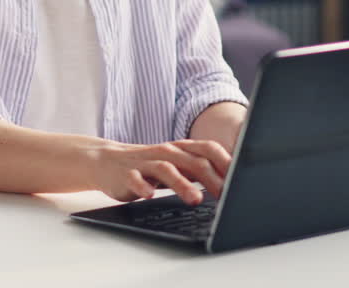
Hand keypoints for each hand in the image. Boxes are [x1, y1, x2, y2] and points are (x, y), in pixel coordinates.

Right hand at [87, 139, 231, 204]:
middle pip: (192, 161)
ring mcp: (145, 162)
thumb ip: (199, 171)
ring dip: (182, 184)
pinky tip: (149, 196)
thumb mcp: (176, 166)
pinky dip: (142, 186)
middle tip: (226, 195)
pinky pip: (135, 179)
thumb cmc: (148, 166)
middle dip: (211, 178)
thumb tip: (231, 183)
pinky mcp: (127, 174)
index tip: (241, 178)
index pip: (208, 149)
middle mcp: (165, 152)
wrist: (106, 161)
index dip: (226, 162)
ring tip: (195, 199)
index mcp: (180, 149)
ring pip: (166, 169)